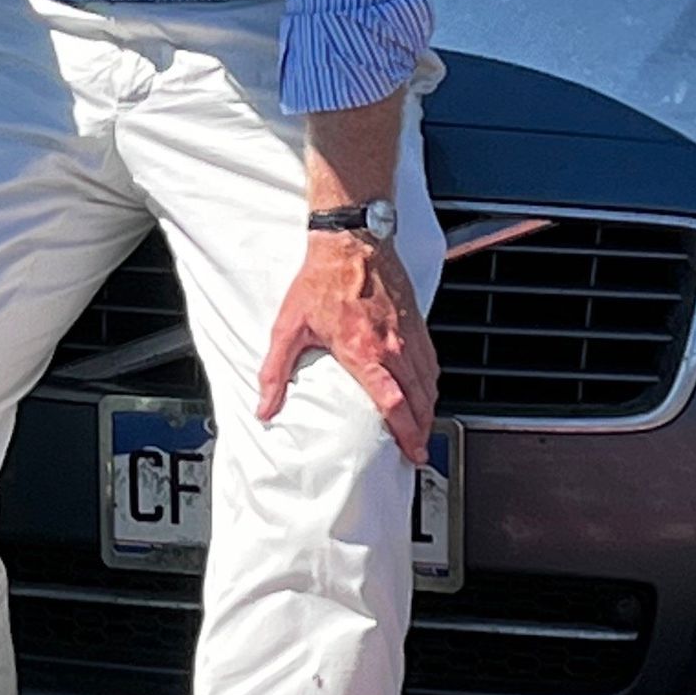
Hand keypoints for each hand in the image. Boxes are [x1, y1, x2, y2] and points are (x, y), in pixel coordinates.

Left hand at [258, 232, 437, 466]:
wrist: (351, 242)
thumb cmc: (320, 280)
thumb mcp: (289, 327)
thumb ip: (275, 371)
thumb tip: (265, 407)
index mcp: (363, 352)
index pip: (393, 403)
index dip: (405, 432)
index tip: (410, 452)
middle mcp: (392, 347)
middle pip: (418, 400)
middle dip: (421, 430)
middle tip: (419, 451)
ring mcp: (408, 334)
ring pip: (428, 382)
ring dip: (428, 409)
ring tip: (422, 428)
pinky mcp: (415, 322)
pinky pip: (430, 361)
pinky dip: (430, 382)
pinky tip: (425, 390)